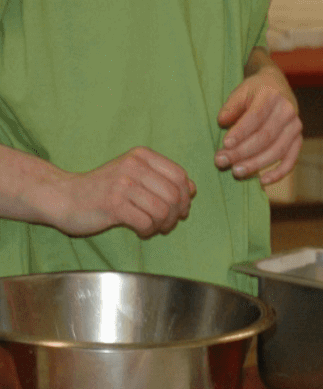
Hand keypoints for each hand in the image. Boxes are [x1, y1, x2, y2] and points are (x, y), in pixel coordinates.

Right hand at [43, 148, 194, 237]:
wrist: (64, 197)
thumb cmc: (104, 189)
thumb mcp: (134, 175)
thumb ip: (163, 178)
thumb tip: (192, 189)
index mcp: (141, 156)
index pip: (181, 176)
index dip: (186, 197)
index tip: (179, 209)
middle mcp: (133, 166)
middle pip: (175, 196)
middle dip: (175, 215)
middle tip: (165, 223)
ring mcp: (122, 184)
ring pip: (163, 211)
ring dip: (162, 225)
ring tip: (152, 227)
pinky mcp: (113, 204)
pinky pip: (147, 223)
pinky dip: (148, 231)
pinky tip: (139, 230)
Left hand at [216, 66, 301, 185]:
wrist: (278, 86)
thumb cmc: (255, 91)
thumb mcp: (241, 91)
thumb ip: (231, 106)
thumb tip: (222, 122)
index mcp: (271, 96)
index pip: (255, 117)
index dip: (240, 132)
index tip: (225, 144)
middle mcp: (287, 112)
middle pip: (265, 137)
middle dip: (242, 152)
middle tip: (222, 162)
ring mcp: (295, 127)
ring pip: (277, 151)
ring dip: (256, 164)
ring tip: (236, 172)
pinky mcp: (298, 140)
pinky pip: (291, 160)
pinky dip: (279, 173)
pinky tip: (263, 181)